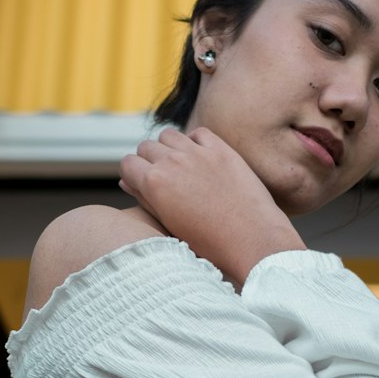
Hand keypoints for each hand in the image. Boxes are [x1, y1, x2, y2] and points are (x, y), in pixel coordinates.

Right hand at [119, 126, 305, 286]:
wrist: (251, 241)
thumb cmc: (208, 243)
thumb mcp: (169, 225)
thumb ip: (145, 198)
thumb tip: (127, 181)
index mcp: (153, 183)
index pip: (127, 164)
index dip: (133, 174)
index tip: (141, 183)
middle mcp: (172, 162)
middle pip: (146, 146)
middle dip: (149, 160)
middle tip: (162, 178)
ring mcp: (198, 153)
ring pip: (169, 135)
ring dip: (169, 147)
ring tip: (180, 166)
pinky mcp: (221, 150)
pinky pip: (199, 134)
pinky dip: (195, 142)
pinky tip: (201, 159)